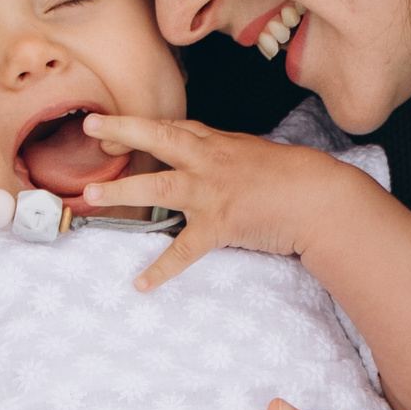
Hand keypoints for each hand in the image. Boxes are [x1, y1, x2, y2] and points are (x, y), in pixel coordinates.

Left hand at [77, 113, 375, 289]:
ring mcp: (213, 192)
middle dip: (123, 130)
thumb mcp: (251, 155)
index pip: (170, 128)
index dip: (135, 126)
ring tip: (93, 194)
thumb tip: (199, 157)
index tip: (105, 128)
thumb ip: (220, 155)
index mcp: (216, 144)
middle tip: (89, 127)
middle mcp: (209, 161)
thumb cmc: (291, 177)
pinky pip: (185, 250)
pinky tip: (141, 283)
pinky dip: (162, 269)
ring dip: (125, 190)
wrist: (321, 198)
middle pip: (160, 139)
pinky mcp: (222, 225)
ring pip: (161, 187)